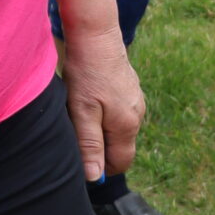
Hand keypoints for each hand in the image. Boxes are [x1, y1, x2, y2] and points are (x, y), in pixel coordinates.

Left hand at [61, 24, 145, 182]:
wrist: (96, 36)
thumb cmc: (87, 73)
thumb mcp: (83, 112)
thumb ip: (90, 145)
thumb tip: (94, 177)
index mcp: (128, 125)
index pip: (121, 163)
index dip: (101, 168)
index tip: (82, 157)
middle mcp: (137, 115)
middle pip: (120, 147)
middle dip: (100, 147)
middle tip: (76, 131)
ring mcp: (136, 100)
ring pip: (118, 128)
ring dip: (101, 129)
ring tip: (81, 111)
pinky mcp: (129, 88)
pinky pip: (118, 112)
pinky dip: (104, 113)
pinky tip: (89, 97)